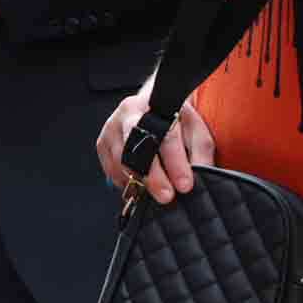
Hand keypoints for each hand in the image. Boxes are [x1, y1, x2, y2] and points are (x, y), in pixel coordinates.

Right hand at [97, 80, 216, 204]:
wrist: (152, 109)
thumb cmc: (176, 122)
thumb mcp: (197, 133)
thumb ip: (200, 155)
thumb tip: (200, 178)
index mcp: (156, 105)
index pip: (166, 136)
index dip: (175, 163)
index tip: (185, 185)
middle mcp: (129, 112)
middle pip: (135, 147)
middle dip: (151, 176)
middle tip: (167, 196)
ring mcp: (112, 127)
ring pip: (120, 161)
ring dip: (139, 182)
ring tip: (156, 193)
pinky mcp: (102, 142)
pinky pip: (110, 168)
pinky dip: (124, 181)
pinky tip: (140, 185)